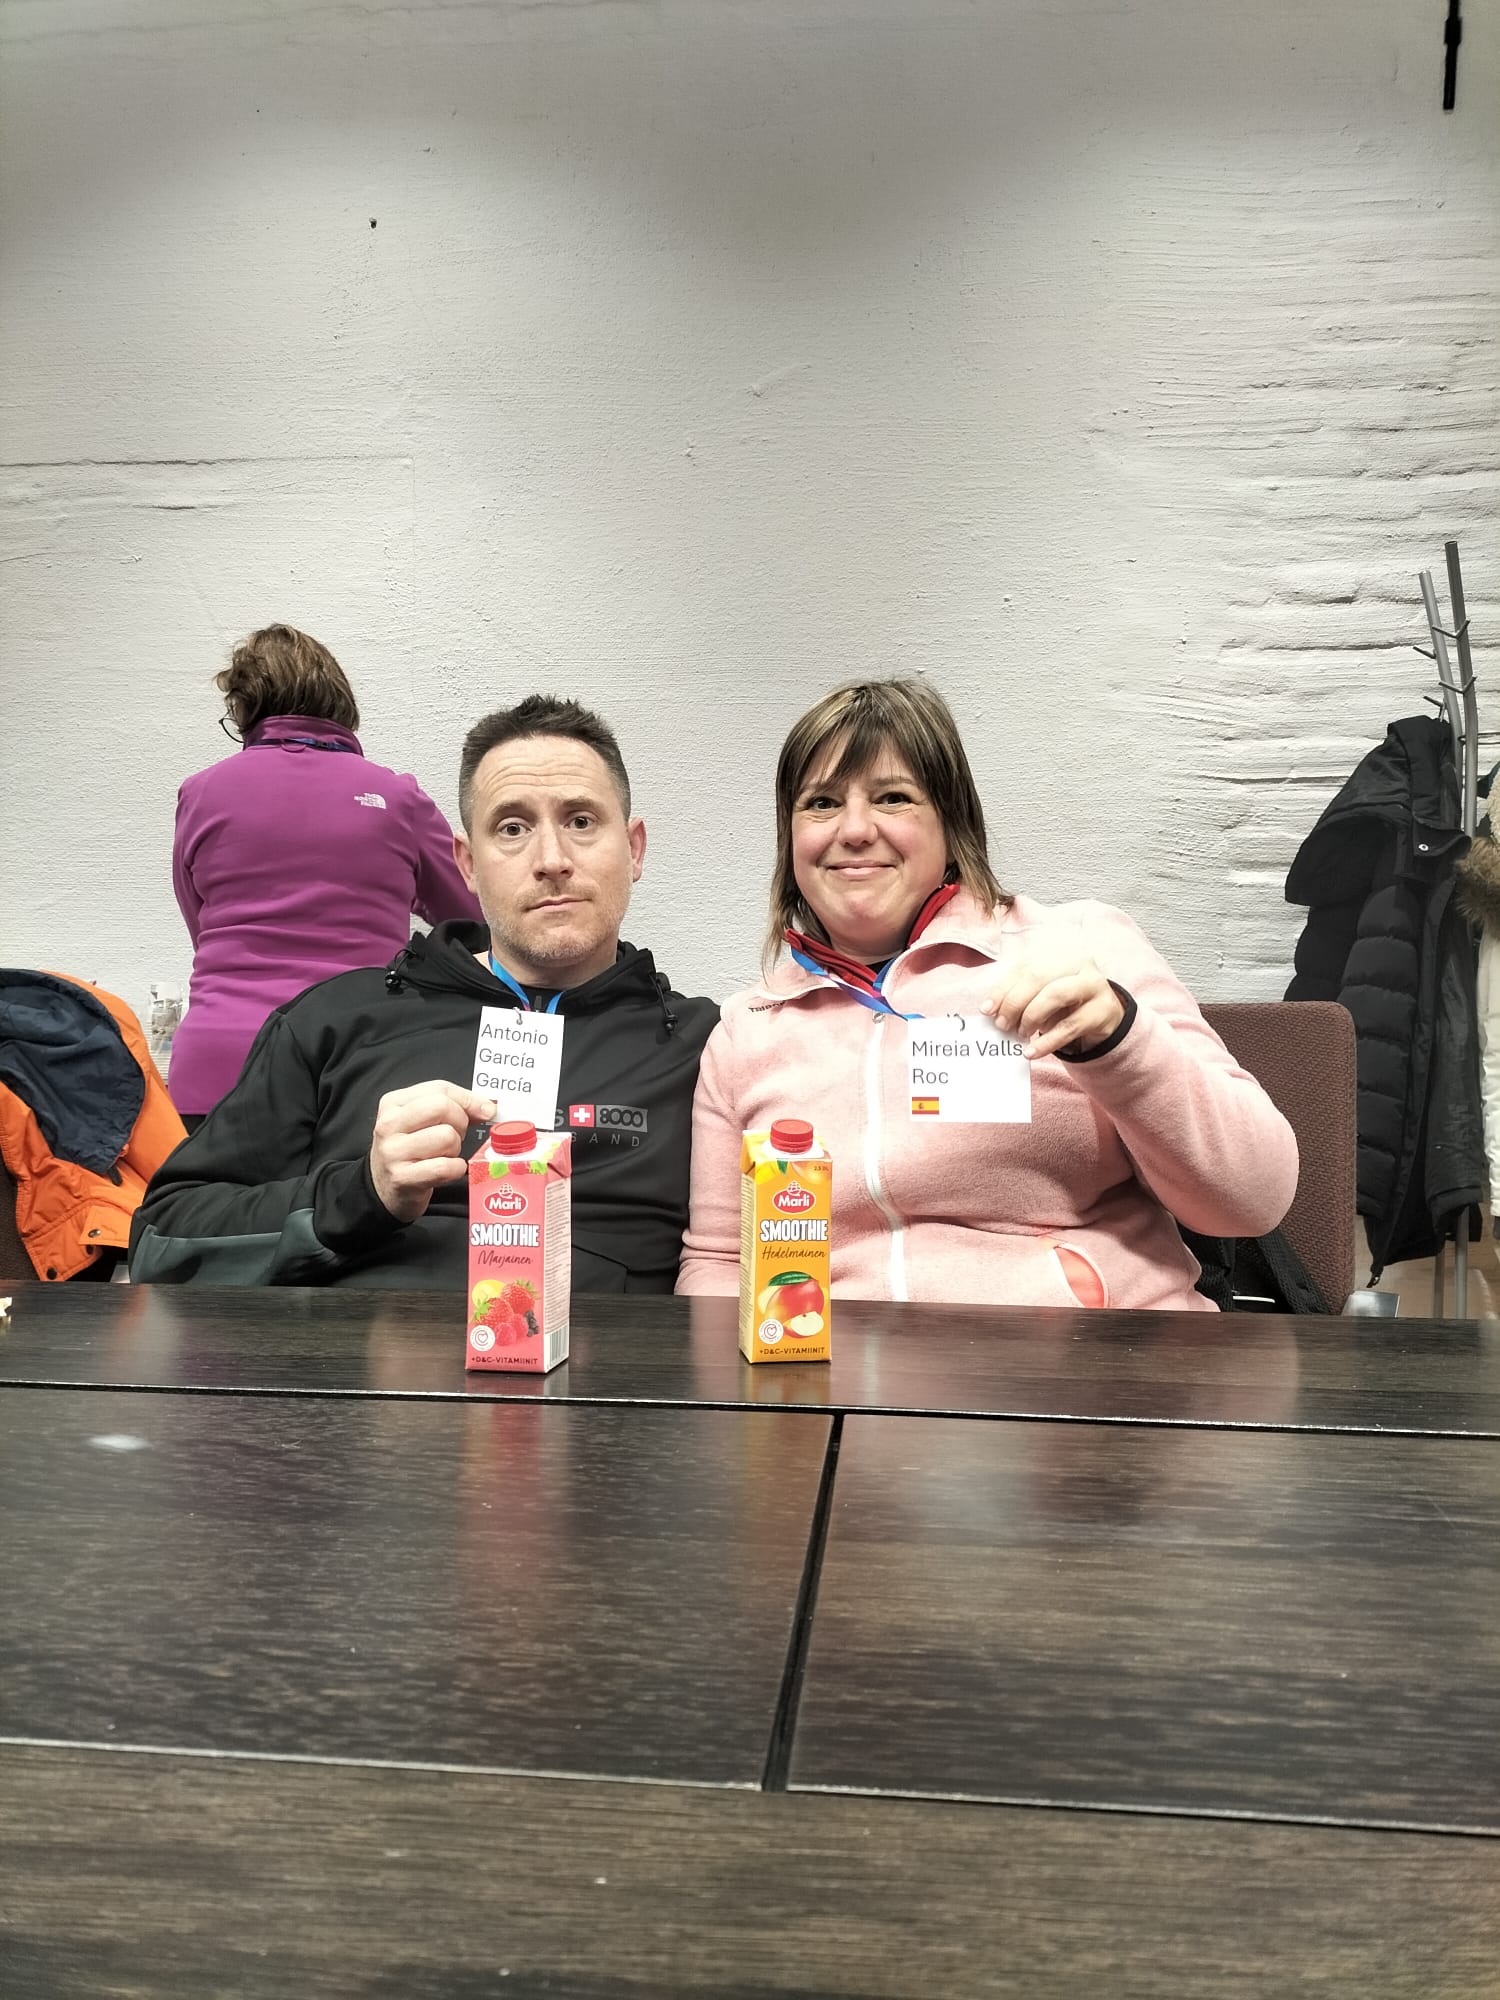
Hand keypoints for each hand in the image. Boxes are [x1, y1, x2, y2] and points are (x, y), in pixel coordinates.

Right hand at [370, 1081, 496, 1222]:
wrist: (384, 1188)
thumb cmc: (409, 1150)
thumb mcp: (421, 1120)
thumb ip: (453, 1106)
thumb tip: (487, 1107)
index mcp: (393, 1103)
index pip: (440, 1089)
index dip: (469, 1099)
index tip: (485, 1110)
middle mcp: (389, 1124)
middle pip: (442, 1107)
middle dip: (460, 1122)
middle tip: (455, 1136)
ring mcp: (393, 1152)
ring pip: (447, 1137)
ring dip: (455, 1149)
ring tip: (444, 1155)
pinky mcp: (403, 1178)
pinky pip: (445, 1167)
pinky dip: (455, 1169)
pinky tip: (446, 1171)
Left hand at [980, 947, 1122, 1060]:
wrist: (1103, 1016)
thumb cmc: (1064, 1003)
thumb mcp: (1040, 994)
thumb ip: (1017, 995)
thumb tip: (990, 1010)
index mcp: (1058, 953)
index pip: (1024, 967)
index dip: (1002, 989)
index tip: (986, 1010)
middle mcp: (1078, 962)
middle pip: (1039, 976)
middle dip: (1015, 1002)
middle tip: (1002, 1024)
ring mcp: (1094, 984)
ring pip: (1056, 994)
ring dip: (1031, 1016)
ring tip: (1019, 1034)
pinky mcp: (1103, 1010)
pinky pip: (1070, 1026)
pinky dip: (1047, 1042)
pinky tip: (1031, 1052)